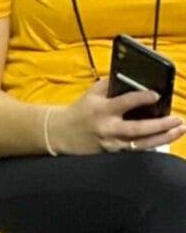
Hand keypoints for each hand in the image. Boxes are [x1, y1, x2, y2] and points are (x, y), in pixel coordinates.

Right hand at [50, 78, 184, 154]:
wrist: (59, 133)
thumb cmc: (78, 110)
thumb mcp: (92, 93)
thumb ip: (112, 85)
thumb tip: (135, 78)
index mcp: (102, 109)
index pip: (126, 102)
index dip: (144, 98)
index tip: (157, 95)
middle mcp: (107, 128)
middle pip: (138, 129)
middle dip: (161, 125)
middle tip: (178, 120)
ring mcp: (109, 144)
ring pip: (139, 144)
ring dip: (162, 138)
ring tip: (178, 130)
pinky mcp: (109, 154)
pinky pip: (133, 151)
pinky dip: (150, 146)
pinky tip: (164, 140)